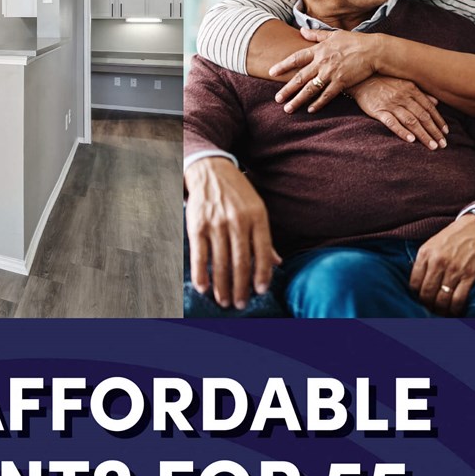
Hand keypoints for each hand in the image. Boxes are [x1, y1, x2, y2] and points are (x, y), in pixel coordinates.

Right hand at [184, 158, 281, 308]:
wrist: (210, 170)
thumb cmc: (237, 193)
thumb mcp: (257, 209)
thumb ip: (265, 238)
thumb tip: (277, 264)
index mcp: (257, 217)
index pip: (263, 252)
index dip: (262, 275)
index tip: (260, 292)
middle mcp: (238, 221)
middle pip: (241, 262)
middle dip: (241, 287)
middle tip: (240, 304)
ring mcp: (216, 224)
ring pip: (220, 262)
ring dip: (222, 286)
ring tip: (224, 301)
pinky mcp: (197, 225)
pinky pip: (200, 255)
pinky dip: (201, 274)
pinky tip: (204, 287)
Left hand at [269, 28, 380, 113]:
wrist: (374, 50)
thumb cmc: (354, 41)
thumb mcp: (334, 34)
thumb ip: (316, 34)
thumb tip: (301, 30)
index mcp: (319, 50)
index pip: (296, 58)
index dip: (283, 65)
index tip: (271, 72)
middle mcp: (322, 62)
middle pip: (300, 78)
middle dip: (287, 89)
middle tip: (277, 99)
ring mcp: (331, 73)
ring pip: (310, 89)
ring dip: (298, 100)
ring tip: (288, 108)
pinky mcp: (342, 82)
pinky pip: (327, 95)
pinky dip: (318, 103)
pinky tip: (310, 110)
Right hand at [349, 76, 448, 149]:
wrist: (360, 79)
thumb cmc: (383, 81)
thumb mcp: (404, 83)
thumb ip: (420, 93)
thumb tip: (436, 102)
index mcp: (411, 90)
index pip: (429, 108)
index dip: (439, 121)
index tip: (446, 132)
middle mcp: (404, 97)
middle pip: (423, 117)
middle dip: (434, 131)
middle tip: (443, 144)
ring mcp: (391, 104)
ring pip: (411, 121)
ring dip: (423, 134)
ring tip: (432, 146)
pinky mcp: (378, 111)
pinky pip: (392, 122)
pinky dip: (402, 131)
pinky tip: (411, 140)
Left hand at [409, 215, 474, 315]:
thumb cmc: (452, 237)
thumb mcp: (431, 244)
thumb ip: (423, 262)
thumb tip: (415, 284)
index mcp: (425, 254)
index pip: (414, 283)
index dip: (415, 295)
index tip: (419, 299)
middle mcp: (438, 262)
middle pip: (427, 293)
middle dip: (427, 305)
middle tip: (429, 309)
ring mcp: (455, 270)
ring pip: (442, 299)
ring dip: (440, 310)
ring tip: (440, 312)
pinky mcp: (470, 275)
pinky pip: (460, 298)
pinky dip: (455, 309)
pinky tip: (454, 311)